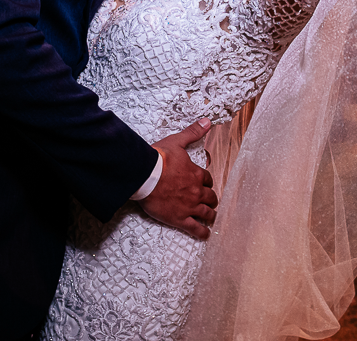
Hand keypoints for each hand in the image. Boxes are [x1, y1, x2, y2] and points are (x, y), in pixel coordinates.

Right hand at [139, 118, 218, 239]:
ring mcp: (189, 206)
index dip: (206, 182)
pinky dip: (202, 232)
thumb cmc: (159, 158)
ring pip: (206, 213)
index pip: (207, 179)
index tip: (204, 184)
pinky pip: (195, 228)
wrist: (145, 175)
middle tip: (210, 201)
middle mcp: (196, 191)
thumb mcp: (177, 141)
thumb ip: (193, 132)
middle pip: (210, 197)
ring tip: (211, 217)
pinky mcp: (179, 218)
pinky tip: (205, 234)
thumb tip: (207, 121)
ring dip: (210, 215)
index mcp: (195, 174)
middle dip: (211, 199)